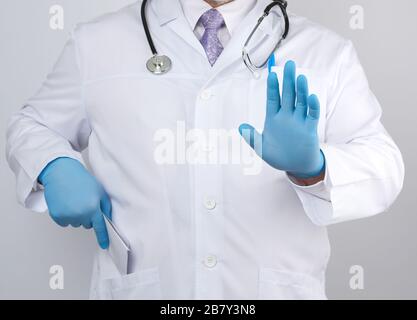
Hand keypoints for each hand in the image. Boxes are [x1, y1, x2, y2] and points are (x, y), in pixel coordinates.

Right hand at [38, 157, 111, 248]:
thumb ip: (105, 206)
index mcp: (93, 208)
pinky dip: (66, 216)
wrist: (61, 173)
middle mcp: (80, 214)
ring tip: (74, 200)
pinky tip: (66, 203)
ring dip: (77, 216)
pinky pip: (65, 222)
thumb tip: (107, 219)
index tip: (105, 245)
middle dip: (88, 216)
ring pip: (76, 224)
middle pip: (87, 224)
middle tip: (84, 201)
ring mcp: (68, 216)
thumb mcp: (99, 191)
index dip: (103, 237)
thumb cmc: (81, 180)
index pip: (100, 227)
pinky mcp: (57, 216)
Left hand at [239, 60, 324, 178]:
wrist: (295, 166)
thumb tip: (241, 127)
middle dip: (288, 80)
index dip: (272, 86)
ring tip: (300, 77)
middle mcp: (287, 116)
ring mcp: (299, 120)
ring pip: (300, 101)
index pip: (273, 97)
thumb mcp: (261, 148)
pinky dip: (312, 106)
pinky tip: (311, 97)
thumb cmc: (278, 156)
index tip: (271, 73)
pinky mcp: (310, 128)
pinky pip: (312, 115)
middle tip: (290, 64)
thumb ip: (252, 137)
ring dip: (301, 90)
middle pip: (288, 94)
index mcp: (274, 117)